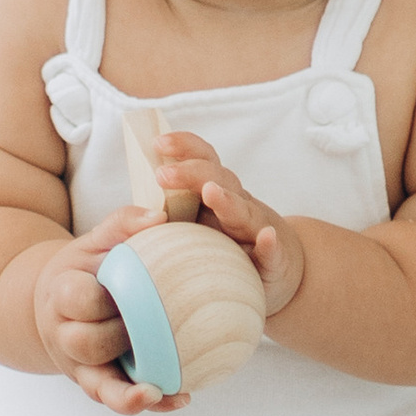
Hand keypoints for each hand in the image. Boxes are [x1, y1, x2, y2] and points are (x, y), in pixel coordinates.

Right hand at [34, 206, 188, 411]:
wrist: (57, 304)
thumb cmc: (86, 269)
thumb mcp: (96, 240)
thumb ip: (123, 223)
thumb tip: (161, 216)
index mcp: (60, 294)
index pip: (75, 299)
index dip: (97, 299)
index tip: (118, 290)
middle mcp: (64, 336)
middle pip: (86, 343)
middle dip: (115, 336)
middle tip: (151, 324)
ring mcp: (79, 366)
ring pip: (99, 386)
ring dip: (129, 390)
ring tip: (158, 390)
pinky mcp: (96, 384)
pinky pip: (119, 399)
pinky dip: (147, 403)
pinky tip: (182, 398)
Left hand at [149, 134, 304, 317]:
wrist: (278, 272)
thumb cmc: (223, 250)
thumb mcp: (189, 228)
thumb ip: (161, 218)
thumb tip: (138, 213)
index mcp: (215, 195)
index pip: (202, 161)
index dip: (184, 147)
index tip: (157, 142)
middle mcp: (237, 206)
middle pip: (219, 180)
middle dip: (192, 173)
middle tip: (163, 175)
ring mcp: (256, 232)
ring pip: (245, 211)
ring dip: (228, 201)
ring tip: (211, 192)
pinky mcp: (272, 264)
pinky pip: (272, 254)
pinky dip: (269, 245)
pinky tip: (265, 238)